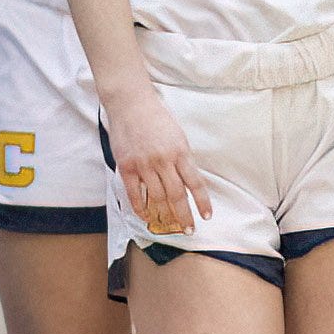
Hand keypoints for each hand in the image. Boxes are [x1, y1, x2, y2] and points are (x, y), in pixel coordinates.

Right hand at [107, 90, 208, 236]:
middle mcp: (163, 160)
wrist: (131, 104)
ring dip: (165, 215)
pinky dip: (141, 209)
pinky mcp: (126, 167)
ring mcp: (143, 165)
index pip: (195, 183)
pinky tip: (148, 217)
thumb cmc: (157, 118)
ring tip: (170, 225)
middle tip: (189, 229)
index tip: (207, 216)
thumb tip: (188, 184)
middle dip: (184, 215)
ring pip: (157, 198)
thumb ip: (182, 159)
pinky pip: (134, 194)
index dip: (202, 202)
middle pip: (176, 195)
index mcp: (180, 152)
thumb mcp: (178, 136)